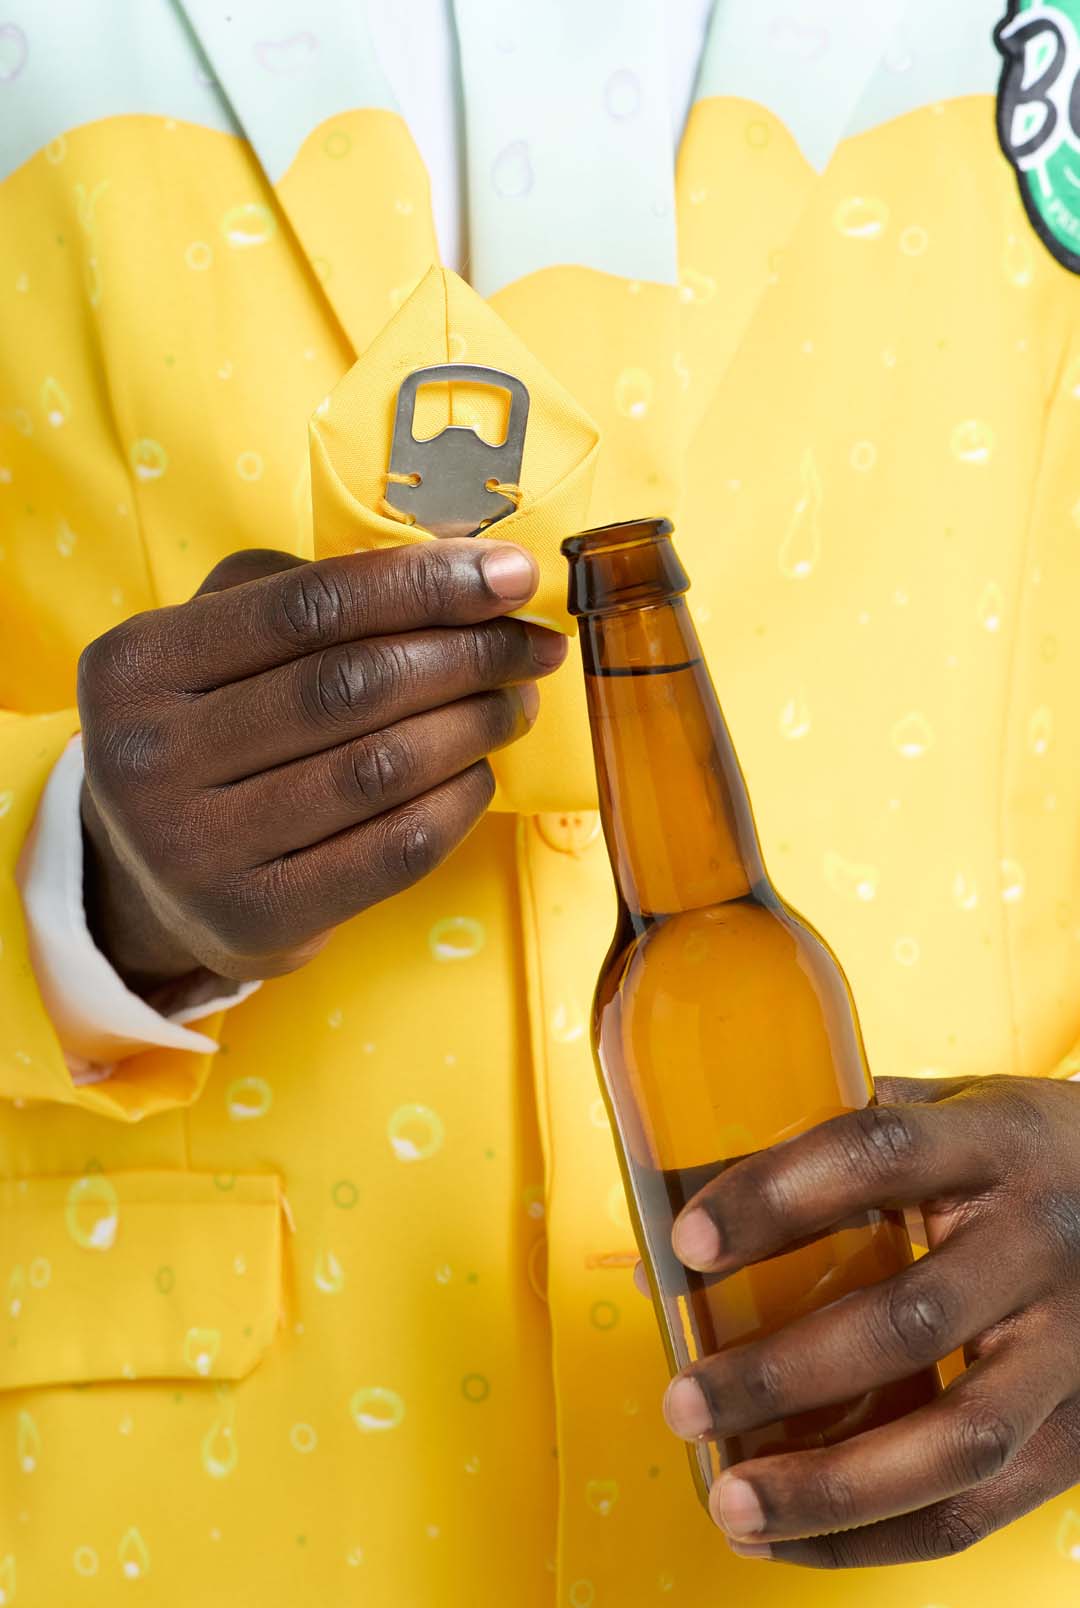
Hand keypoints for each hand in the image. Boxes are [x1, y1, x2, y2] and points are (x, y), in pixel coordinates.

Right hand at [79, 541, 564, 999]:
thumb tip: (457, 569)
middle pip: (353, 685)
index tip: (512, 575)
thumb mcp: (217, 640)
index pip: (310, 605)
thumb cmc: (212, 731)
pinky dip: (457, 802)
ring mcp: (193, 850)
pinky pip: (393, 850)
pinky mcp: (252, 920)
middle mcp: (147, 758)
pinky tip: (479, 772)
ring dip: (474, 725)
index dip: (424, 584)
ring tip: (516, 702)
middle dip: (467, 655)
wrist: (154, 876)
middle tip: (532, 645)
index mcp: (136, 664)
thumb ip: (309, 592)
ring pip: (380, 768)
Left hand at [655, 1074, 1079, 1567]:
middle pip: (909, 1321)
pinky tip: (794, 1541)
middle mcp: (1041, 1244)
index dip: (779, 1195)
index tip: (686, 1240)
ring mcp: (1073, 1348)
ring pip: (954, 1441)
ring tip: (728, 1502)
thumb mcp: (954, 1108)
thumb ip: (836, 1143)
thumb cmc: (1021, 1153)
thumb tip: (674, 1218)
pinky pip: (981, 1510)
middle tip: (683, 1402)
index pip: (878, 1154)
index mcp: (995, 1141)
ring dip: (829, 1488)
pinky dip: (878, 1538)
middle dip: (782, 1374)